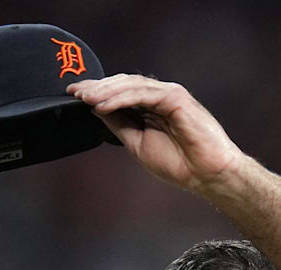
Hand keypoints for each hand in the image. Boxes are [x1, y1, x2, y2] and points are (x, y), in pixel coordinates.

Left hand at [67, 74, 248, 193]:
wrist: (207, 174)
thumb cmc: (180, 163)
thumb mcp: (138, 143)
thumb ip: (120, 125)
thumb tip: (97, 110)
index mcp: (151, 106)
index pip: (120, 92)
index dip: (96, 92)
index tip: (73, 96)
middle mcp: (159, 96)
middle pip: (123, 84)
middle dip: (96, 88)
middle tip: (74, 93)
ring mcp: (169, 95)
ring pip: (131, 85)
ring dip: (105, 91)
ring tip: (85, 99)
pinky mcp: (176, 98)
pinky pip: (144, 94)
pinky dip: (121, 98)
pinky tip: (103, 105)